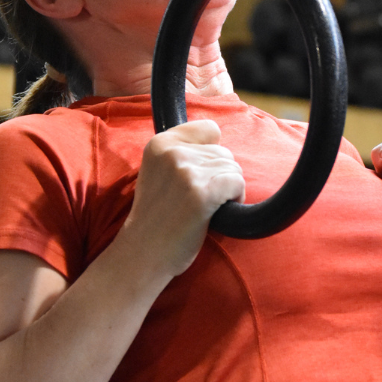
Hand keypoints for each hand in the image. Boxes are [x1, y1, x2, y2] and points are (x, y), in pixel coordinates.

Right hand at [122, 120, 244, 277]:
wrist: (143, 253)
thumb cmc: (156, 218)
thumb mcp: (157, 172)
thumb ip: (181, 153)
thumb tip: (219, 140)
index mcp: (159, 143)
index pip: (209, 129)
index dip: (211, 153)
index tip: (198, 176)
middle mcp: (172, 152)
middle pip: (224, 151)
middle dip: (220, 175)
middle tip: (199, 199)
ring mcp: (186, 172)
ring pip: (233, 168)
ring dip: (228, 190)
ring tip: (205, 208)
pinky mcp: (201, 193)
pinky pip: (237, 183)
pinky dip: (235, 199)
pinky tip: (216, 213)